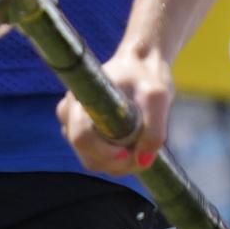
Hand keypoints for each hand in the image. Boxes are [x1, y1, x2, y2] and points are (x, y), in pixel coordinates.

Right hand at [63, 46, 172, 178]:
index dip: (104, 152)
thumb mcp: (157, 97)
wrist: (141, 65)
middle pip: (88, 156)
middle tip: (142, 151)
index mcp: (82, 99)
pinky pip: (99, 159)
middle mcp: (71, 114)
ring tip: (140, 144)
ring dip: (119, 163)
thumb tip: (144, 161)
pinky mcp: (87, 135)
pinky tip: (134, 145)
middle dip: (116, 162)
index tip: (127, 152)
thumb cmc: (146, 76)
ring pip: (93, 161)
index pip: (81, 137)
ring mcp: (76, 127)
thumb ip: (154, 130)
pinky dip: (118, 160)